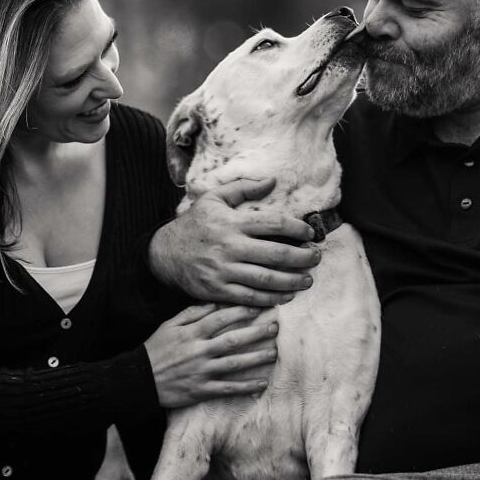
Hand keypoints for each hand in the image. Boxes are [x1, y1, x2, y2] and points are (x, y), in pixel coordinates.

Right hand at [144, 303, 277, 408]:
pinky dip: (246, 387)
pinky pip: (228, 388)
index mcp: (191, 333)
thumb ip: (192, 313)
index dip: (240, 312)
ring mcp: (201, 372)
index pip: (220, 319)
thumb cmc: (156, 349)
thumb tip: (214, 302)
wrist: (138, 379)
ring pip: (234, 364)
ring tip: (274, 353)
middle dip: (256, 333)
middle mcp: (199, 351)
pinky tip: (262, 383)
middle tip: (274, 327)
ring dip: (256, 358)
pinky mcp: (201, 390)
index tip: (258, 307)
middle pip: (233, 340)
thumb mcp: (169, 325)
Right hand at [148, 177, 320, 305]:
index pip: (274, 223)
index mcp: (232, 222)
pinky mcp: (218, 290)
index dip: (297, 229)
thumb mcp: (213, 199)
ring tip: (308, 280)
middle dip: (303, 257)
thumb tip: (273, 181)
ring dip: (292, 281)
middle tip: (317, 258)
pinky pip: (251, 297)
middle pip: (276, 254)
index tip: (310, 234)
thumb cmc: (193, 224)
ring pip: (266, 279)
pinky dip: (271, 298)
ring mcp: (224, 270)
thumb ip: (244, 188)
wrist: (163, 253)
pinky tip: (286, 296)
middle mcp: (230, 246)